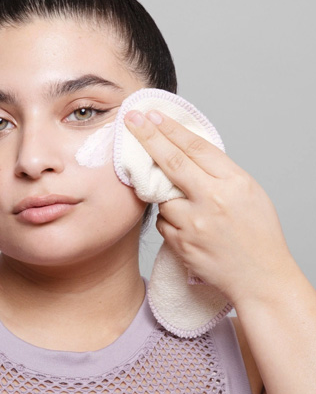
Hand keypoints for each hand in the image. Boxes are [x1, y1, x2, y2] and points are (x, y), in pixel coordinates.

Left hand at [125, 108, 295, 304]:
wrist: (261, 278)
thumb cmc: (258, 233)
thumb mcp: (249, 192)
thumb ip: (219, 172)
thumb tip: (186, 150)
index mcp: (233, 183)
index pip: (195, 147)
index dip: (171, 128)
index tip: (153, 115)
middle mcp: (212, 200)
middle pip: (171, 161)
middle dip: (148, 137)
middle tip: (131, 118)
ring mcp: (194, 224)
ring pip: (162, 196)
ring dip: (165, 194)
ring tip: (191, 207)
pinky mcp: (180, 244)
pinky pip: (163, 222)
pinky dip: (170, 220)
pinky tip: (189, 227)